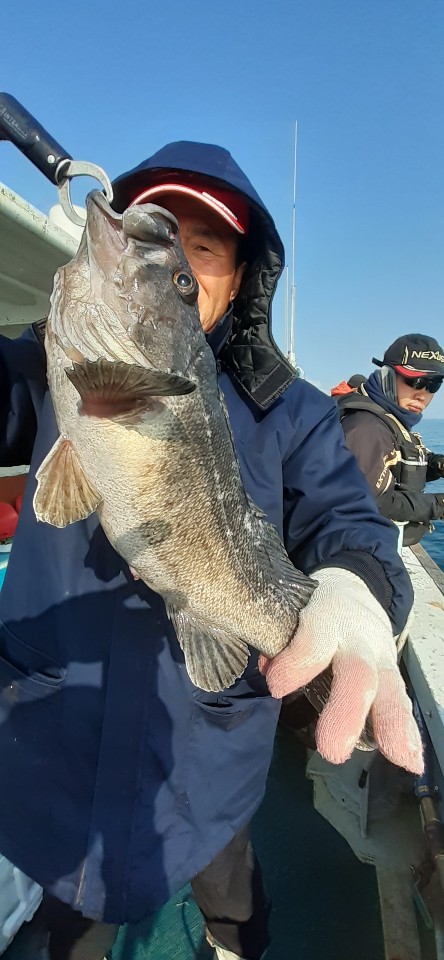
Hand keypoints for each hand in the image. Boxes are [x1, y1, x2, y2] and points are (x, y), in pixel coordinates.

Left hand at [259, 568, 422, 773]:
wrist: (350, 592)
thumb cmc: (312, 607)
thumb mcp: (293, 610)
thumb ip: (278, 639)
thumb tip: (268, 668)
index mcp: (328, 614)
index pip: (315, 637)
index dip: (298, 662)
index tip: (276, 686)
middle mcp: (359, 637)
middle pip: (358, 671)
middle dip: (347, 710)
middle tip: (332, 749)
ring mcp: (381, 656)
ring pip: (389, 688)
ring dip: (392, 725)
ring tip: (399, 757)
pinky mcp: (392, 673)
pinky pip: (400, 702)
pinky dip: (407, 732)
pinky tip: (411, 760)